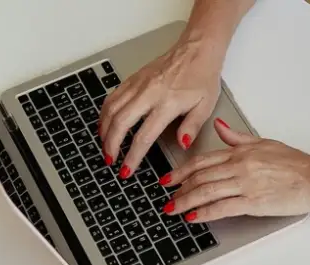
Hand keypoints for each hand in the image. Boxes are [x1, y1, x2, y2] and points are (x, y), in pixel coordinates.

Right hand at [99, 39, 221, 176]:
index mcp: (167, 103)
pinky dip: (105, 113)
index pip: (144, 136)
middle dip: (111, 145)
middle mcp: (148, 93)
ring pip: (111, 109)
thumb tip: (182, 145)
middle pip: (121, 123)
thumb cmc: (202, 77)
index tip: (127, 170)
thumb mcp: (205, 106)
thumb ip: (191, 127)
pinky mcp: (133, 79)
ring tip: (105, 146)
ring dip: (104, 130)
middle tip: (110, 161)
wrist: (196, 50)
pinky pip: (112, 97)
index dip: (133, 156)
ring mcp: (138, 85)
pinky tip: (105, 124)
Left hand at [161, 119, 309, 221]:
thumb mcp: (264, 143)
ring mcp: (245, 184)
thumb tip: (219, 126)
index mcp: (240, 152)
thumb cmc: (295, 163)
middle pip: (200, 177)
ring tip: (173, 209)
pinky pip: (222, 207)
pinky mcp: (253, 202)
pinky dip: (205, 213)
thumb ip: (238, 138)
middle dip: (178, 188)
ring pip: (206, 191)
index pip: (203, 161)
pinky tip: (194, 217)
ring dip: (186, 201)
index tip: (168, 178)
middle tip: (165, 196)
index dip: (181, 170)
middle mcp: (239, 167)